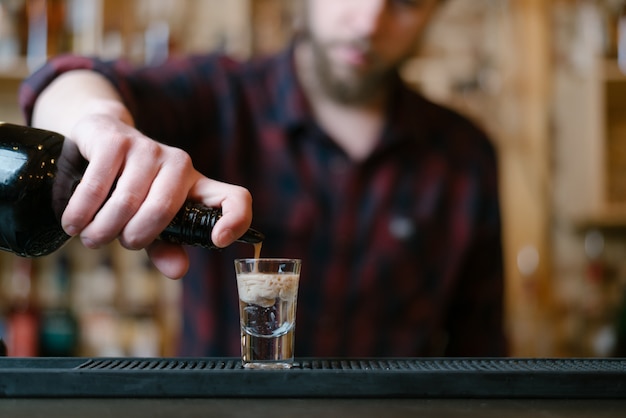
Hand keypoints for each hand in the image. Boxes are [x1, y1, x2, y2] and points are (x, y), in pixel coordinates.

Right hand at [62, 113, 252, 278]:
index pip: (236, 198)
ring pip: (128, 200)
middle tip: (112, 243)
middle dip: (133, 236)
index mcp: (197, 187)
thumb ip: (166, 245)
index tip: (218, 241)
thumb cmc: (132, 189)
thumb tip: (177, 271)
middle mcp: (180, 164)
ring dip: (102, 228)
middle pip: (164, 209)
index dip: (236, 219)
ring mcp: (149, 149)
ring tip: (90, 237)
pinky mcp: (116, 140)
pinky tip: (73, 222)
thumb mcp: (151, 222)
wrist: (100, 137)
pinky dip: (82, 210)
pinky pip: (99, 184)